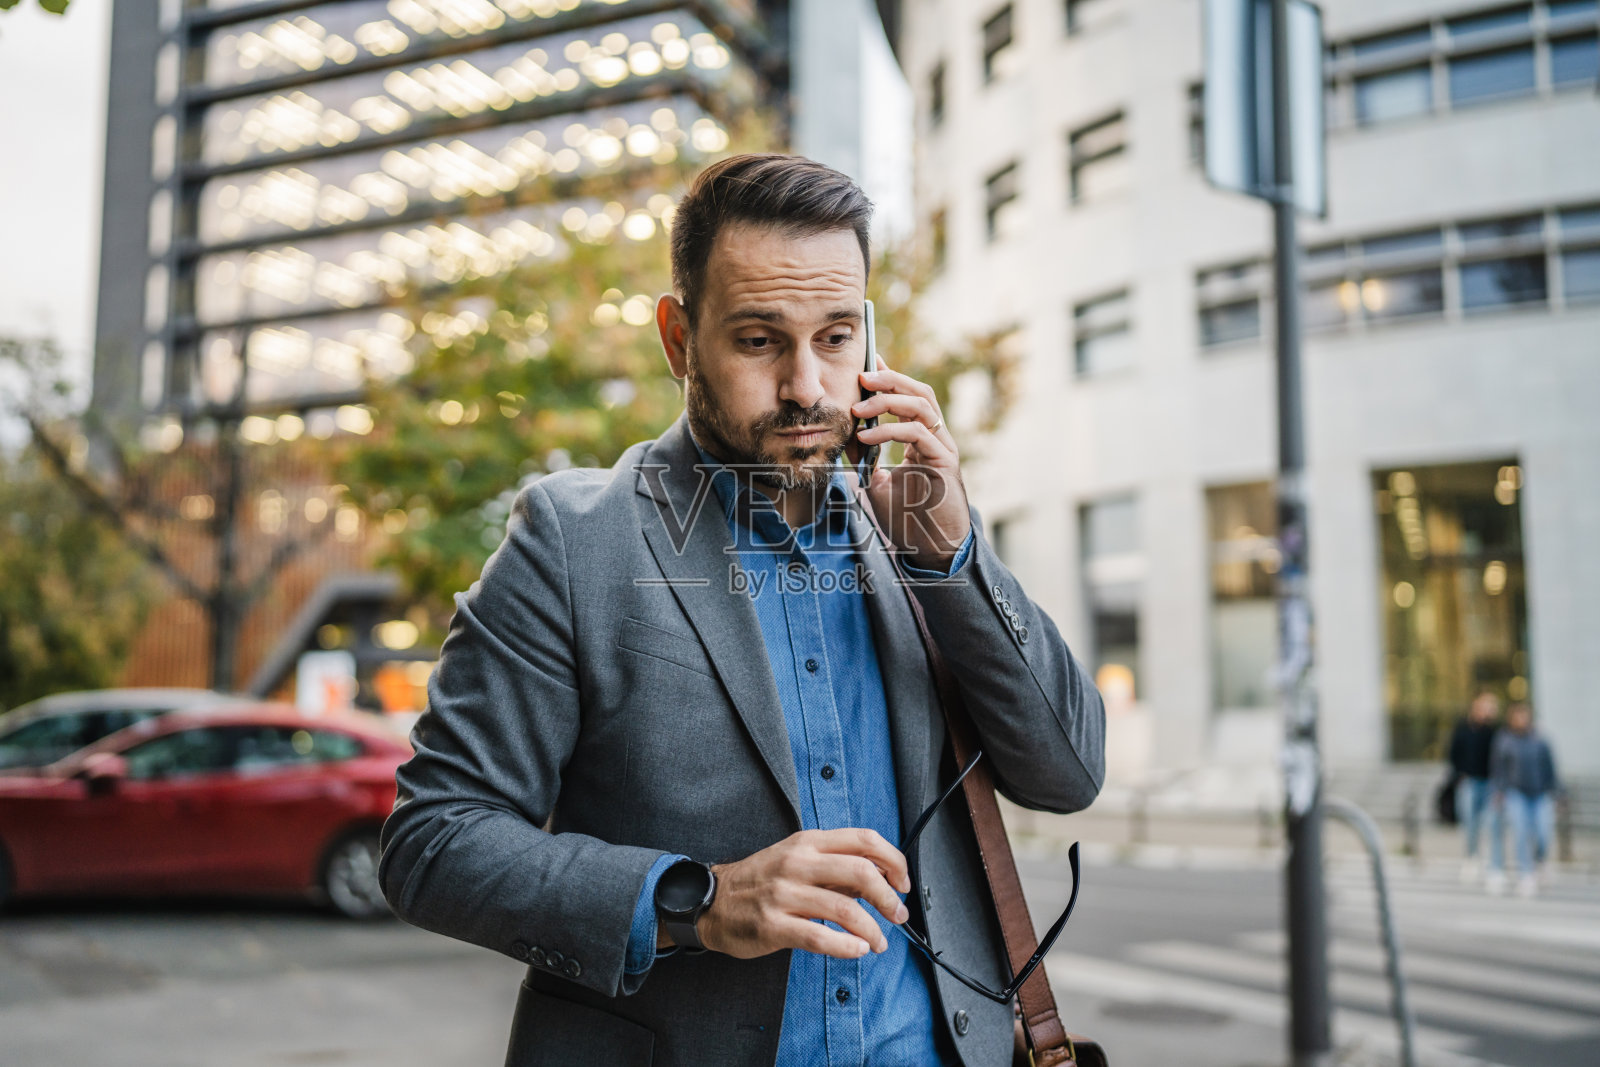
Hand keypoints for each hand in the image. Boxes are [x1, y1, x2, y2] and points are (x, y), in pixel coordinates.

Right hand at [674, 828, 911, 959]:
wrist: (713, 902)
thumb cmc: (761, 881)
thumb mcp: (797, 858)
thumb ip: (835, 867)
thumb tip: (879, 880)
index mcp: (808, 842)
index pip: (864, 839)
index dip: (893, 860)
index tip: (903, 882)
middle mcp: (797, 862)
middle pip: (861, 871)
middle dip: (889, 897)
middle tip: (898, 915)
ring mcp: (783, 894)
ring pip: (844, 908)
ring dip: (872, 929)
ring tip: (879, 942)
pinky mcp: (773, 925)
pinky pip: (819, 937)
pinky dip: (846, 947)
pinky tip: (857, 950)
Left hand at [847, 357, 970, 569]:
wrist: (932, 550)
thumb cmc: (908, 521)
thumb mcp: (878, 485)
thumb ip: (866, 461)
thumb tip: (846, 440)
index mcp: (922, 440)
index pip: (907, 398)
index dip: (889, 378)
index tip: (865, 363)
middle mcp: (936, 438)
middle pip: (919, 392)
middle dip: (890, 379)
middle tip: (861, 376)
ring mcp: (943, 448)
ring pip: (922, 406)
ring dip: (889, 400)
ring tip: (860, 406)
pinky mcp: (946, 462)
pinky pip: (919, 434)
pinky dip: (891, 430)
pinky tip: (868, 437)